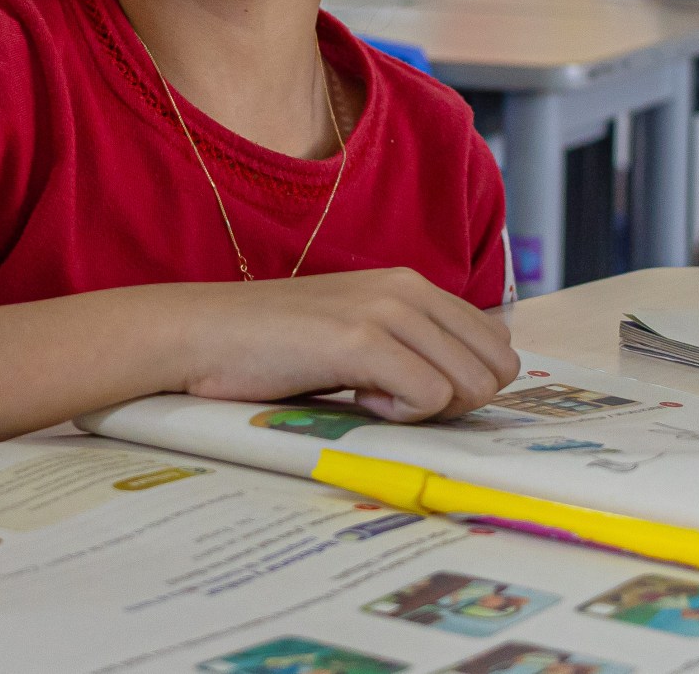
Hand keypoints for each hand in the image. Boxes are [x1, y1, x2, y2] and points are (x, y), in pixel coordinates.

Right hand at [170, 268, 519, 420]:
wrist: (202, 333)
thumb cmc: (272, 345)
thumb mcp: (356, 331)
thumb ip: (411, 344)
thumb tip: (471, 383)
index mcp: (411, 284)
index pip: (496, 342)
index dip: (468, 383)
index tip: (415, 391)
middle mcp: (407, 288)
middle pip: (496, 367)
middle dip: (460, 401)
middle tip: (399, 402)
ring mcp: (386, 310)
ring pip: (471, 384)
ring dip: (427, 409)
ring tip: (371, 396)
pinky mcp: (360, 339)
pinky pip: (429, 396)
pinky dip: (401, 414)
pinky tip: (357, 398)